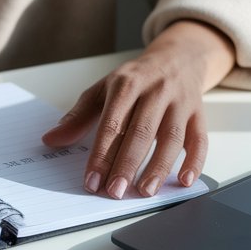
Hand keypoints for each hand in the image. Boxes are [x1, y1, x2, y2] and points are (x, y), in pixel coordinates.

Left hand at [41, 20, 234, 198]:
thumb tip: (50, 139)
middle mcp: (156, 91)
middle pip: (141, 132)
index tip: (92, 181)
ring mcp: (180, 102)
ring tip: (144, 191)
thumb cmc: (135, 79)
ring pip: (171, 138)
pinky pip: (200, 139)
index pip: (112, 123)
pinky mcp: (199, 114)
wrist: (177, 58)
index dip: (101, 154)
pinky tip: (184, 181)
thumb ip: (78, 116)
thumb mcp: (103, 90)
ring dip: (158, 167)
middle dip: (127, 164)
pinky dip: (195, 162)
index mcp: (127, 84)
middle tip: (114, 192)